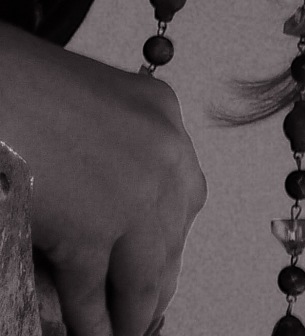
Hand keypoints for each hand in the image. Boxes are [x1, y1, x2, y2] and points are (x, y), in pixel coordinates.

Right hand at [0, 24, 205, 335]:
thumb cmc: (25, 87)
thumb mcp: (94, 110)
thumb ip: (117, 156)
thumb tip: (119, 227)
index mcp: (162, 112)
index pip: (185, 192)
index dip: (169, 239)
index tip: (161, 266)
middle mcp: (161, 152)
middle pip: (172, 238)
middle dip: (156, 282)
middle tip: (143, 310)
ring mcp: (131, 194)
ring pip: (144, 277)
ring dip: (130, 313)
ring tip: (121, 331)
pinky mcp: (89, 232)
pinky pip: (93, 296)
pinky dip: (91, 323)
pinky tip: (90, 333)